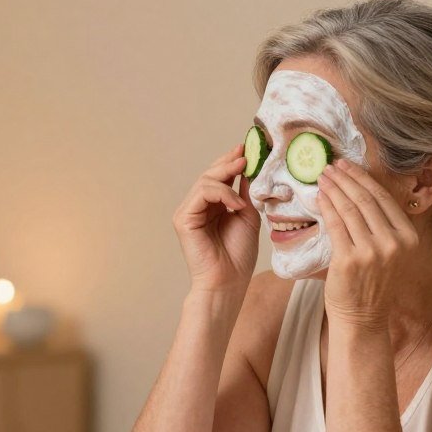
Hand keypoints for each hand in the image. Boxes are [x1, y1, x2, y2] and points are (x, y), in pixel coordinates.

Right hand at [173, 145, 261, 293]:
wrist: (229, 281)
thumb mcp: (248, 216)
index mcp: (212, 207)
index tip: (247, 149)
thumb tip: (248, 169)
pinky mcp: (183, 219)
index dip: (230, 162)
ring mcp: (188, 212)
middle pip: (209, 175)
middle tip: (246, 154)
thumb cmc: (238, 256)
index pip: (218, 178)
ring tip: (245, 176)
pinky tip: (236, 204)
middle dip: (228, 162)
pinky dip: (221, 194)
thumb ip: (245, 194)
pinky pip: (201, 194)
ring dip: (226, 176)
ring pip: (204, 181)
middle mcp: (197, 207)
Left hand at [316, 160, 418, 328]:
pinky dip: (326, 207)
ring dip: (334, 189)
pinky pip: (335, 225)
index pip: (384, 199)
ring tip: (323, 177)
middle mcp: (393, 243)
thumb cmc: (371, 285)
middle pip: (366, 200)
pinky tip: (319, 197)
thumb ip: (382, 228)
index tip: (348, 166)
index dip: (363, 179)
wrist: (362, 318)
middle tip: (331, 166)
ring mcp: (371, 251)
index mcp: (408, 238)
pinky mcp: (349, 260)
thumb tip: (360, 194)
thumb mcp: (388, 254)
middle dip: (346, 179)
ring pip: (349, 210)